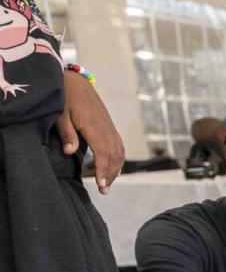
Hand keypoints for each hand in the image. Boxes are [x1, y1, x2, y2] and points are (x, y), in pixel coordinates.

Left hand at [57, 70, 123, 192]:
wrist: (75, 81)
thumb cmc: (65, 98)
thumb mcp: (61, 115)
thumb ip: (67, 134)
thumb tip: (69, 152)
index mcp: (94, 127)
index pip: (103, 153)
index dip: (102, 170)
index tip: (101, 185)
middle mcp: (106, 128)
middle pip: (114, 156)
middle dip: (110, 174)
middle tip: (104, 191)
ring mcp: (110, 127)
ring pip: (119, 152)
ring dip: (116, 169)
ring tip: (109, 183)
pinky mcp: (110, 126)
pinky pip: (119, 145)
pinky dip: (119, 159)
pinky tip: (115, 169)